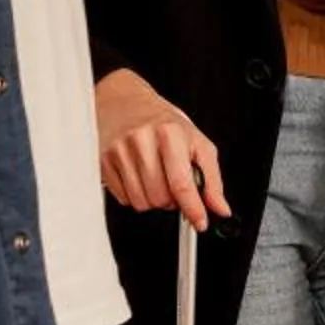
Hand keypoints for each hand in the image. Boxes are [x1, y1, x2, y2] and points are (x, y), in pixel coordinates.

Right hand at [96, 69, 230, 223]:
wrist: (126, 102)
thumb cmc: (163, 123)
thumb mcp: (197, 144)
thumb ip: (212, 179)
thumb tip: (220, 208)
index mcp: (170, 133)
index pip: (182, 184)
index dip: (193, 209)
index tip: (200, 222)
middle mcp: (142, 140)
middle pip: (161, 198)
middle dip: (171, 199)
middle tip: (172, 183)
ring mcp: (119, 150)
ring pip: (141, 203)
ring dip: (153, 199)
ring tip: (155, 177)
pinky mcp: (103, 161)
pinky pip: (124, 199)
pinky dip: (135, 194)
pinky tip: (138, 176)